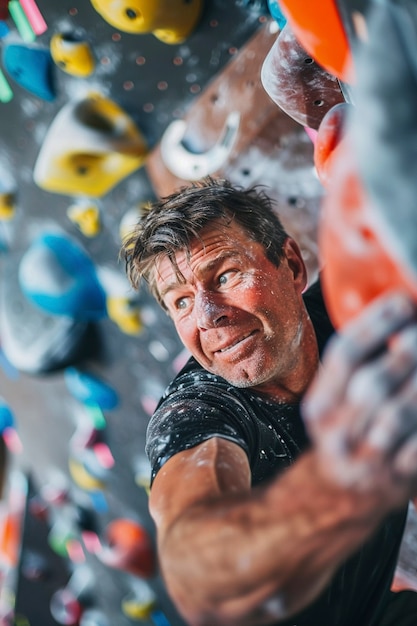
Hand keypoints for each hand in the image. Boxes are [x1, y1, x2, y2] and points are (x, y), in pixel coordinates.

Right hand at [303, 290, 416, 508]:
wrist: (337, 496)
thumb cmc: (342, 437)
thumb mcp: (331, 403)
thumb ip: (353, 370)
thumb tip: (396, 323)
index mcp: (319, 406)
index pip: (343, 356)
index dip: (375, 323)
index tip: (402, 300)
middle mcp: (337, 432)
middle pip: (372, 382)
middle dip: (407, 350)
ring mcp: (367, 459)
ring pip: (400, 413)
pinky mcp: (397, 479)